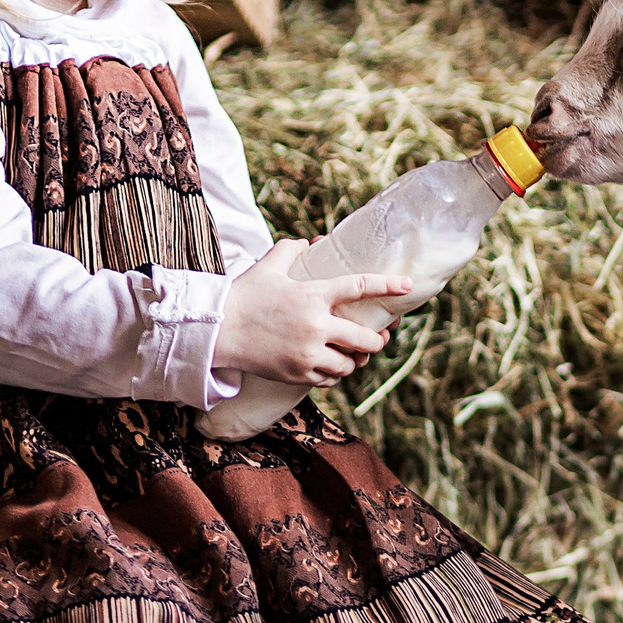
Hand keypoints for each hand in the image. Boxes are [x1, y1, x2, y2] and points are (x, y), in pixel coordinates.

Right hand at [214, 240, 415, 386]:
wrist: (216, 331)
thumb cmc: (243, 296)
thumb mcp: (268, 267)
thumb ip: (291, 250)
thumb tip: (312, 242)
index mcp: (313, 296)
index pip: (359, 288)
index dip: (387, 286)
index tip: (406, 287)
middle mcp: (315, 326)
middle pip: (366, 340)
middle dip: (378, 340)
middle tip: (379, 338)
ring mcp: (307, 354)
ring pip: (350, 364)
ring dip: (355, 359)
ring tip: (353, 354)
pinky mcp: (298, 374)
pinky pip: (330, 379)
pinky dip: (335, 374)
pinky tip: (332, 365)